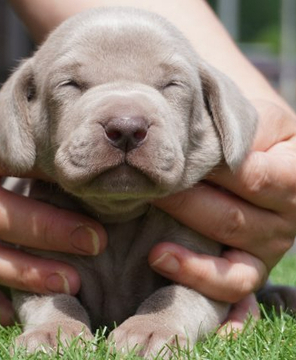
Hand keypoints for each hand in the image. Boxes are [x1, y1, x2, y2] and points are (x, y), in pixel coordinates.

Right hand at [0, 86, 106, 324]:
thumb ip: (16, 132)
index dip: (55, 181)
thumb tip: (64, 146)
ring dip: (26, 273)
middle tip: (94, 242)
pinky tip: (15, 311)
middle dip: (51, 232)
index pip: (14, 165)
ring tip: (69, 283)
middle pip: (2, 216)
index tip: (94, 194)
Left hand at [150, 100, 295, 329]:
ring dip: (182, 236)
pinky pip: (230, 286)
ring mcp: (269, 249)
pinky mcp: (250, 268)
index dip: (209, 169)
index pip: (251, 177)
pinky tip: (159, 258)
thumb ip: (238, 129)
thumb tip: (198, 142)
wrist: (261, 157)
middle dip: (182, 200)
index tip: (170, 157)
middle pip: (231, 217)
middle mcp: (287, 220)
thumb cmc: (253, 136)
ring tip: (146, 212)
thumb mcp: (257, 120)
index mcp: (294, 179)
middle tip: (145, 183)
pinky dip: (197, 277)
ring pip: (227, 254)